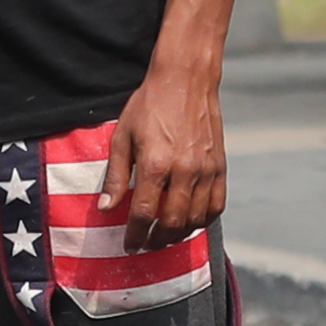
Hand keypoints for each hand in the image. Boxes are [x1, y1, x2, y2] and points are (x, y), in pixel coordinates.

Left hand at [102, 52, 229, 240]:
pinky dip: (203, 221)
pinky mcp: (220, 167)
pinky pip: (215, 206)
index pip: (143, 214)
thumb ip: (116, 176)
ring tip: (164, 237)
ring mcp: (205, 171)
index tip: (129, 246)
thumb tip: (105, 209)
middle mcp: (184, 171)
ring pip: (194, 219)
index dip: (134, 236)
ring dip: (178, 235)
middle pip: (171, 223)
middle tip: (146, 245)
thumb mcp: (122, 136)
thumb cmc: (149, 104)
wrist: (186, 79)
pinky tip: (190, 222)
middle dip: (156, 241)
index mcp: (155, 164)